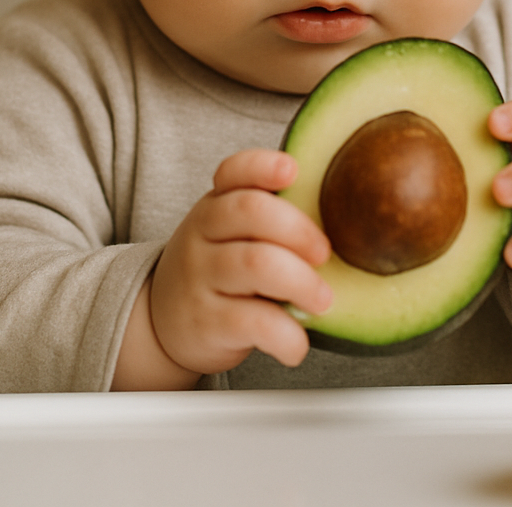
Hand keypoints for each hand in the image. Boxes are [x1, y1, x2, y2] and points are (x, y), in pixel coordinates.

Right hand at [145, 149, 332, 377]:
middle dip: (299, 229)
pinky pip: (253, 322)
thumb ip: (272, 221)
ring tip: (323, 301)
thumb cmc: (218, 272)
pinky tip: (297, 344)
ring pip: (255, 263)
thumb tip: (348, 220)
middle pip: (251, 211)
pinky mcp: (206, 322)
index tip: (292, 171)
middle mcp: (203, 234)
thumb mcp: (230, 235)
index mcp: (216, 205)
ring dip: (302, 281)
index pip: (233, 172)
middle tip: (325, 254)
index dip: (263, 166)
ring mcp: (201, 277)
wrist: (163, 324)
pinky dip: (286, 335)